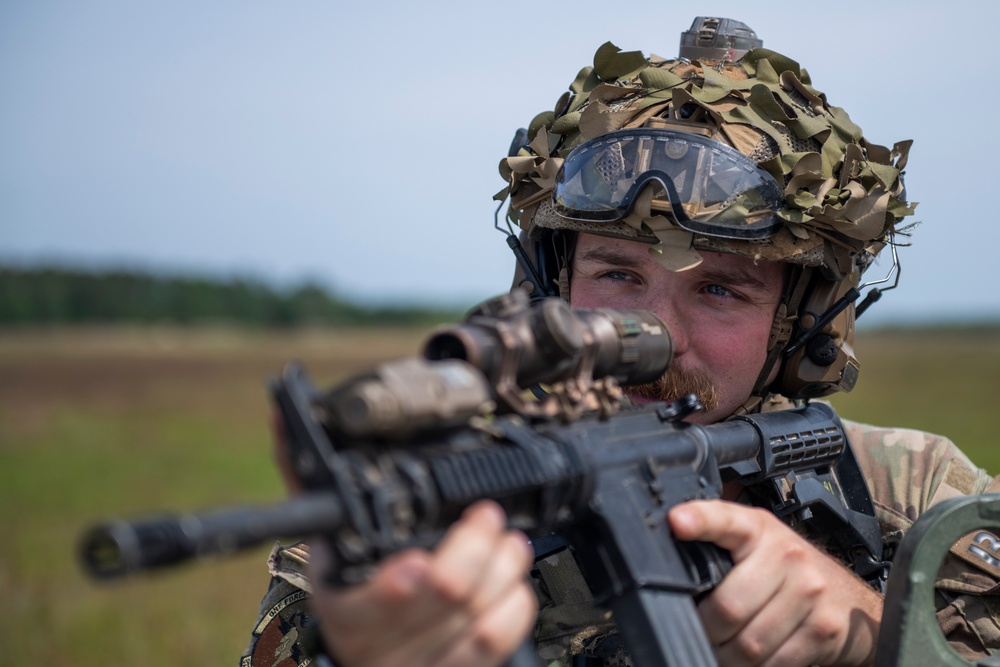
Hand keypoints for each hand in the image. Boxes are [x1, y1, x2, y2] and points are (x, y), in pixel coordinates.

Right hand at [308, 500, 537, 666]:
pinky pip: (494, 646)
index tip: (416, 562)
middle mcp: (379, 645)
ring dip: (502, 572)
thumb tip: (283, 417)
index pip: (367, 606)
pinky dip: (514, 609)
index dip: (394, 588)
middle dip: (473, 549)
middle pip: (439, 600)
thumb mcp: (325, 543)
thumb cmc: (349, 586)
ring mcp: (419, 664)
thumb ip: (309, 483)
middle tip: (486, 516)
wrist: (367, 656)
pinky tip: (515, 583)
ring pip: (474, 622)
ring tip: (511, 541)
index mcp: (343, 608)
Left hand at [669, 500, 881, 666]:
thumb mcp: (756, 547)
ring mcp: (809, 592)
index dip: (700, 520)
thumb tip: (669, 570)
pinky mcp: (822, 629)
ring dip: (727, 656)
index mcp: (758, 529)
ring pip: (749, 643)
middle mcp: (786, 555)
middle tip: (701, 632)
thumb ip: (719, 550)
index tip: (675, 521)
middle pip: (728, 606)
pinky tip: (751, 659)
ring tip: (721, 650)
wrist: (852, 601)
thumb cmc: (790, 572)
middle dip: (707, 630)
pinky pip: (774, 662)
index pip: (725, 519)